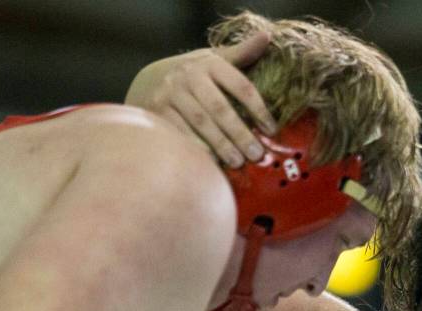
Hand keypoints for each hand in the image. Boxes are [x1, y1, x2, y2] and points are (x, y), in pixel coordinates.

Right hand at [126, 31, 276, 167]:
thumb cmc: (194, 75)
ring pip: (200, 123)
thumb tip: (266, 37)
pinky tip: (213, 163)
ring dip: (221, 145)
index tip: (271, 130)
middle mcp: (188, 76)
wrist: (150, 81)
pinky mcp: (157, 111)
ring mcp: (171, 93)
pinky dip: (198, 148)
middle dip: (240, 133)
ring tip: (238, 162)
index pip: (240, 85)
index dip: (258, 108)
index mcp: (209, 63)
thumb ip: (241, 54)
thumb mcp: (215, 60)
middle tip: (257, 154)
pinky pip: (181, 133)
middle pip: (220, 108)